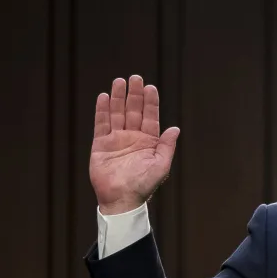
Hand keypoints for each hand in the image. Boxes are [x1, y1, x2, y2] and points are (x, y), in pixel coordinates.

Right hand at [90, 75, 180, 213]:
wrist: (121, 199)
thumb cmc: (143, 186)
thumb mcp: (161, 166)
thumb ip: (167, 146)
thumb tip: (175, 128)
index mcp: (148, 142)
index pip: (150, 117)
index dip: (150, 102)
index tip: (150, 87)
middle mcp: (132, 138)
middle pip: (133, 111)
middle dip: (134, 94)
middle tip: (135, 78)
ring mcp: (116, 140)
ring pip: (117, 114)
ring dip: (118, 98)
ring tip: (119, 81)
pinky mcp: (101, 145)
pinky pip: (101, 124)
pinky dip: (102, 111)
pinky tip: (104, 97)